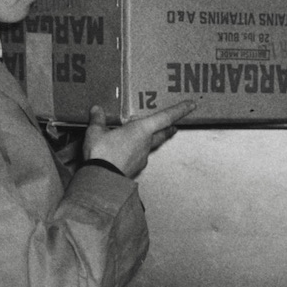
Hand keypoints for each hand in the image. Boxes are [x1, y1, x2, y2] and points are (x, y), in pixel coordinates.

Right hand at [82, 99, 197, 174]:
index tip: (192, 105)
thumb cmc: (102, 154)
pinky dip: (135, 150)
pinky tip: (126, 150)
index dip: (179, 110)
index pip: (166, 117)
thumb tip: (97, 109)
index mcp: (141, 130)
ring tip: (142, 136)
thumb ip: (98, 119)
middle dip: (169, 128)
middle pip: (162, 134)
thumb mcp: (95, 132)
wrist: (102, 181)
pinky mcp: (136, 168)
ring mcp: (143, 157)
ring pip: (150, 145)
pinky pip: (138, 156)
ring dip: (149, 140)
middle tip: (174, 125)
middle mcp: (146, 143)